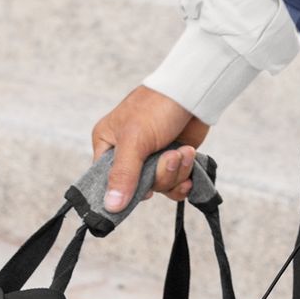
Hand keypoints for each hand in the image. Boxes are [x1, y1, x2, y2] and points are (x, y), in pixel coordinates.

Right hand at [91, 85, 209, 212]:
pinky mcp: (172, 158)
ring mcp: (151, 157)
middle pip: (138, 188)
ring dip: (175, 172)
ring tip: (183, 151)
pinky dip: (184, 175)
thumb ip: (123, 174)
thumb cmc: (157, 106)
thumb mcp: (134, 140)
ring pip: (159, 186)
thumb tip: (111, 207)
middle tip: (170, 157)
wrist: (193, 91)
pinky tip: (189, 160)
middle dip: (159, 176)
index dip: (123, 191)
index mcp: (107, 145)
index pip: (105, 182)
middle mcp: (128, 154)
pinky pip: (175, 182)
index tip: (143, 191)